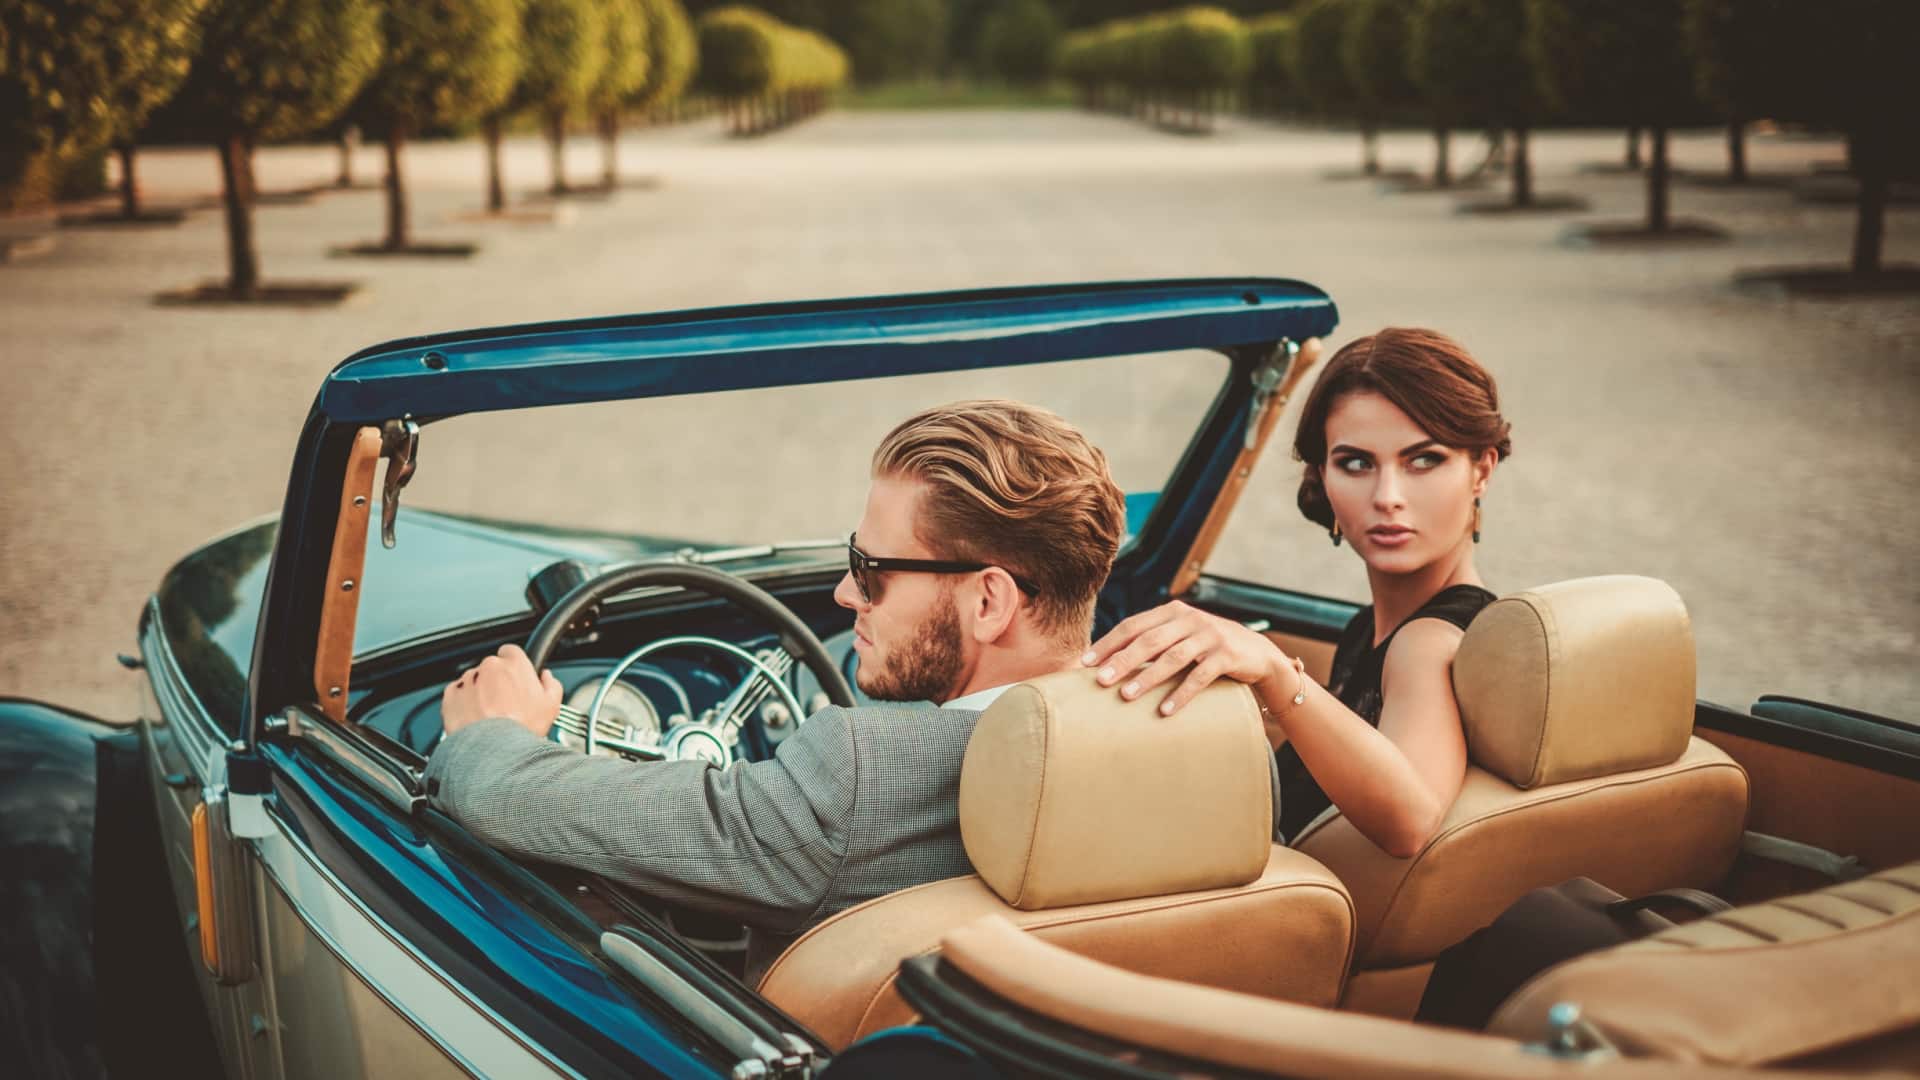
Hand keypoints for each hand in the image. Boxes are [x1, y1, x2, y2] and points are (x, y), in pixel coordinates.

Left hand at [441, 643, 562, 738]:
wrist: (492, 750)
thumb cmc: (520, 730)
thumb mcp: (551, 707)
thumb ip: (551, 685)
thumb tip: (547, 678)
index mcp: (514, 664)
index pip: (512, 651)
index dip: (514, 665)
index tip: (515, 677)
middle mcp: (489, 667)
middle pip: (492, 667)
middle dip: (497, 681)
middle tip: (505, 704)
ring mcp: (468, 680)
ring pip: (474, 680)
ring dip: (480, 692)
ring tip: (489, 716)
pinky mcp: (450, 695)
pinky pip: (457, 694)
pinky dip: (463, 703)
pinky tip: (475, 719)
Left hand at [1081, 600, 1289, 715]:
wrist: (1256, 652)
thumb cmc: (1206, 648)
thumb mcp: (1180, 637)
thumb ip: (1152, 642)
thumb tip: (1107, 663)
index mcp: (1172, 612)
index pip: (1133, 626)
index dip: (1108, 644)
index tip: (1085, 663)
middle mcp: (1189, 620)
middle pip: (1149, 640)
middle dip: (1122, 661)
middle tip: (1100, 681)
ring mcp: (1209, 636)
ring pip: (1172, 657)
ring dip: (1147, 678)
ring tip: (1126, 696)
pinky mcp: (1227, 655)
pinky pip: (1200, 677)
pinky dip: (1181, 694)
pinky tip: (1165, 710)